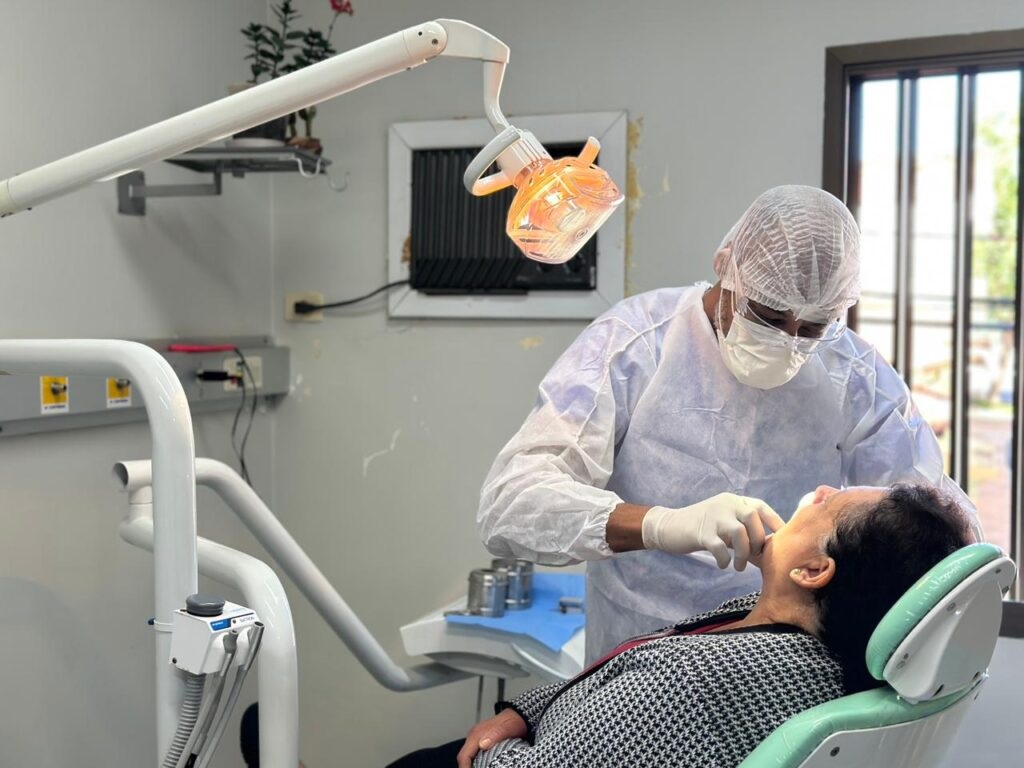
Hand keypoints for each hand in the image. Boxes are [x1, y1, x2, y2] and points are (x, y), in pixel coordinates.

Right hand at [457, 709, 527, 767]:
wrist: (518, 715)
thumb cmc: (514, 721)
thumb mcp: (508, 728)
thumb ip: (495, 734)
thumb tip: (482, 744)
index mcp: (477, 734)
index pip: (464, 756)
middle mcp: (474, 735)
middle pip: (464, 757)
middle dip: (467, 767)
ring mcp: (477, 737)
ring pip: (468, 756)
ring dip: (471, 765)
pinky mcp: (481, 740)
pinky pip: (473, 754)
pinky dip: (475, 762)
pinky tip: (483, 766)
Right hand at [641, 493, 783, 569]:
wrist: (668, 526)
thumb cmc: (702, 528)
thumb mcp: (724, 523)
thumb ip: (743, 531)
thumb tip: (768, 549)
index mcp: (733, 501)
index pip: (760, 507)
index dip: (775, 522)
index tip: (783, 540)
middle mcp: (725, 504)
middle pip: (752, 518)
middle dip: (758, 540)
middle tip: (755, 556)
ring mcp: (713, 517)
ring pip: (739, 532)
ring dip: (744, 553)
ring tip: (739, 567)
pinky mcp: (701, 532)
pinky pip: (720, 547)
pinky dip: (724, 559)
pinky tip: (722, 565)